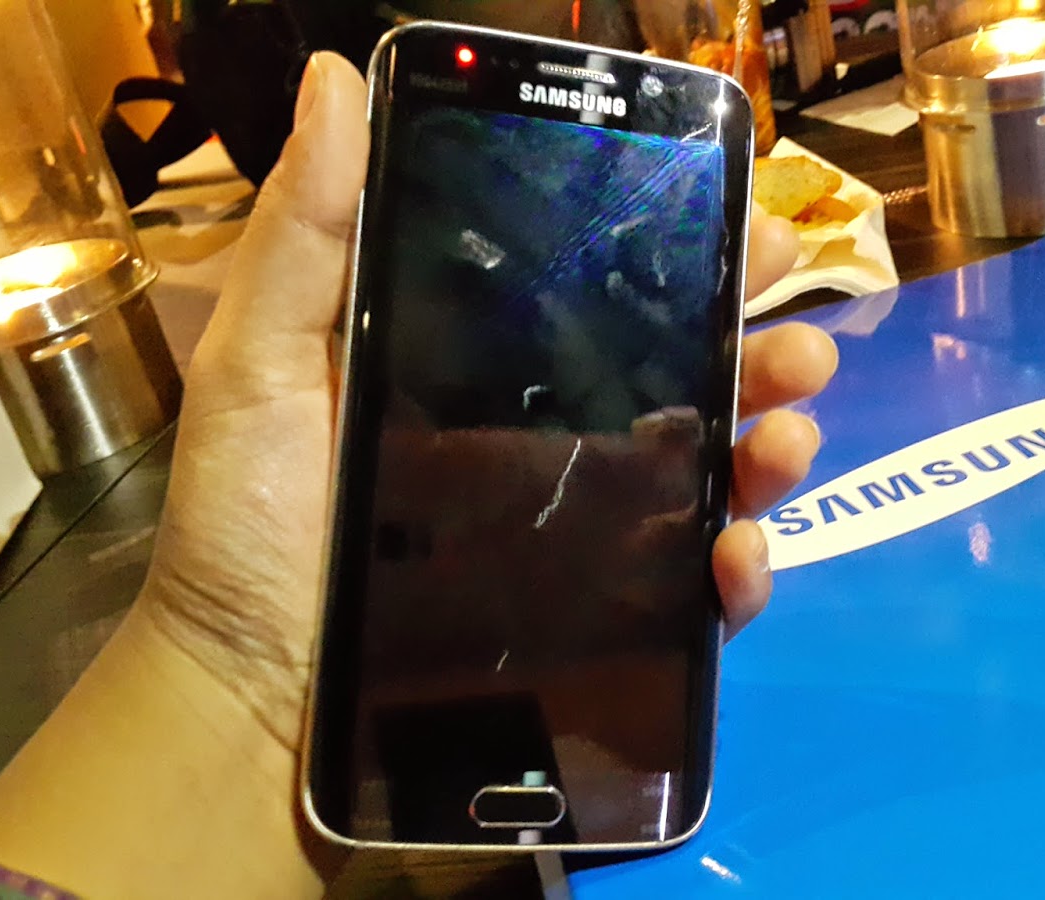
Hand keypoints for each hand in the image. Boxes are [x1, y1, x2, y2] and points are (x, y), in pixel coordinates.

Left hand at [139, 52, 837, 751]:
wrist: (250, 700)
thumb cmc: (249, 523)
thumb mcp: (263, 360)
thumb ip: (308, 231)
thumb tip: (340, 79)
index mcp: (494, 370)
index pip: (611, 299)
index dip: (686, 256)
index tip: (741, 216)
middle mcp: (555, 442)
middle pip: (688, 381)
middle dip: (760, 347)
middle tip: (794, 334)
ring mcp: (587, 536)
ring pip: (715, 477)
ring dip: (775, 446)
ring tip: (789, 434)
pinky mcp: (601, 624)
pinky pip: (696, 595)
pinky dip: (741, 574)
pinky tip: (736, 555)